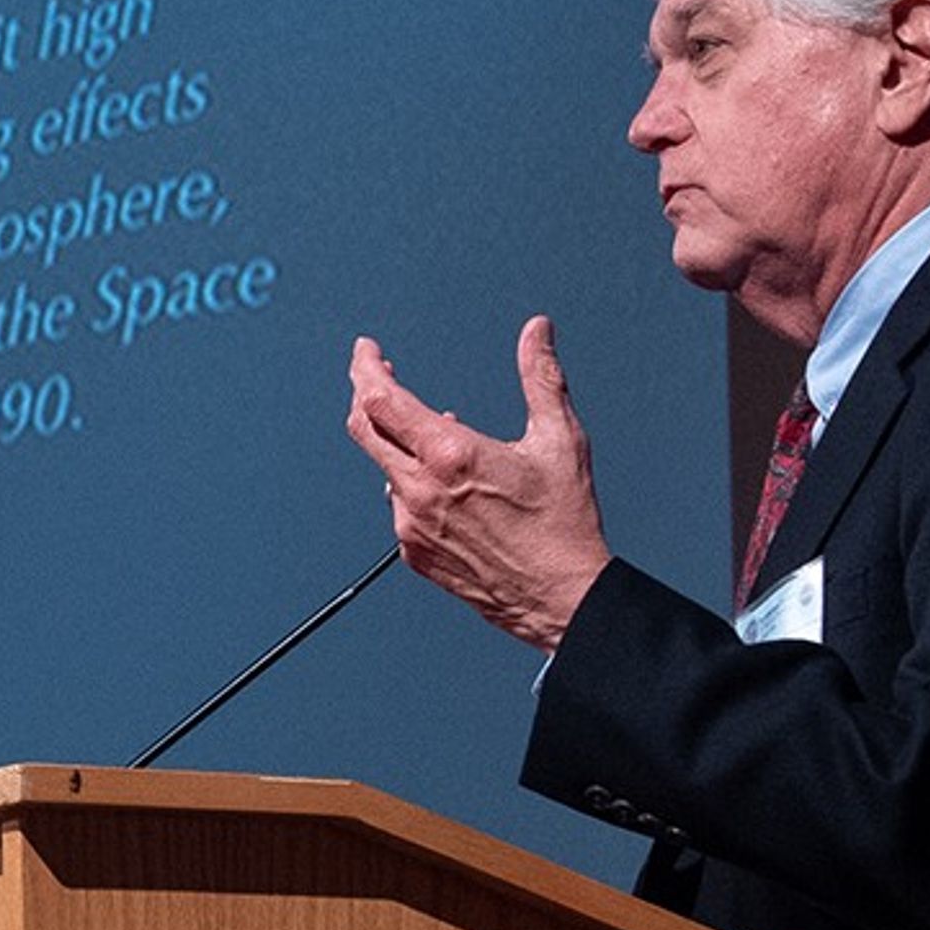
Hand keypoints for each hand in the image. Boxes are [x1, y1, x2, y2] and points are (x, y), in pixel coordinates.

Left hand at [346, 316, 610, 650]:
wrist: (561, 598)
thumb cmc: (564, 523)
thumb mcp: (560, 439)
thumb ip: (541, 377)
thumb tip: (537, 330)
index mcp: (450, 456)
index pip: (382, 400)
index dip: (366, 369)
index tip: (367, 352)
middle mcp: (420, 490)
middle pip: (365, 430)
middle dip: (365, 395)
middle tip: (376, 376)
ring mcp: (411, 525)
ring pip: (384, 469)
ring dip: (399, 445)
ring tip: (436, 438)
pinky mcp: (413, 554)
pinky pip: (399, 506)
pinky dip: (412, 484)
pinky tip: (444, 486)